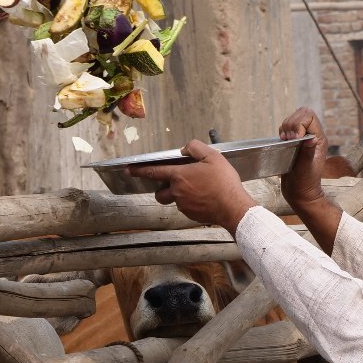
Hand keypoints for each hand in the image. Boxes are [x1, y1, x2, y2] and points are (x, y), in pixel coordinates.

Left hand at [133, 141, 255, 229]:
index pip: (153, 172)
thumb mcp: (213, 157)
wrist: (233, 207)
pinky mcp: (191, 215)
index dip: (139, 170)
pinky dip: (190, 203)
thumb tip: (184, 149)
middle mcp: (177, 192)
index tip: (129, 170)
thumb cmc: (224, 182)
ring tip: (195, 191)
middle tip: (175, 184)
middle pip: (159, 193)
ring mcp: (183, 205)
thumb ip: (195, 148)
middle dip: (162, 189)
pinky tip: (204, 199)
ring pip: (173, 200)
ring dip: (177, 196)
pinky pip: (185, 208)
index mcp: (179, 176)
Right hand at [278, 108, 328, 209]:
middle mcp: (312, 136)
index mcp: (319, 139)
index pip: (309, 116)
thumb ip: (308, 152)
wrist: (300, 193)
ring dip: (286, 127)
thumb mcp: (306, 168)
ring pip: (292, 119)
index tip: (294, 138)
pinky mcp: (293, 142)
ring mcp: (302, 138)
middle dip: (291, 123)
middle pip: (301, 113)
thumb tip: (312, 138)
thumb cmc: (304, 183)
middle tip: (288, 139)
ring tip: (285, 141)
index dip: (299, 123)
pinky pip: (286, 128)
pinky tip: (282, 142)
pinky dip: (282, 131)